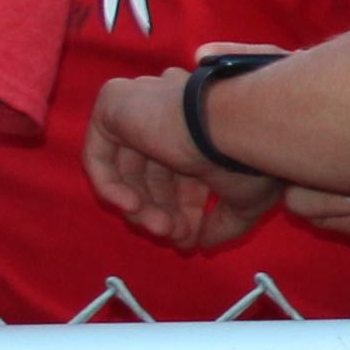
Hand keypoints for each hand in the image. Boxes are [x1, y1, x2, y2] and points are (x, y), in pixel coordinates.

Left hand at [85, 68, 280, 254]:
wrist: (239, 124)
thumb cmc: (249, 156)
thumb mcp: (244, 199)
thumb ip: (223, 223)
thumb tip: (204, 244)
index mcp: (200, 124)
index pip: (181, 171)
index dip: (183, 208)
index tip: (189, 237)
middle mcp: (168, 111)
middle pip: (152, 173)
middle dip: (163, 210)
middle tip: (173, 236)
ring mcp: (140, 105)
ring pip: (127, 169)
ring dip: (141, 206)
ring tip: (160, 228)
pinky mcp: (114, 105)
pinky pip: (99, 154)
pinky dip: (110, 187)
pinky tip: (133, 207)